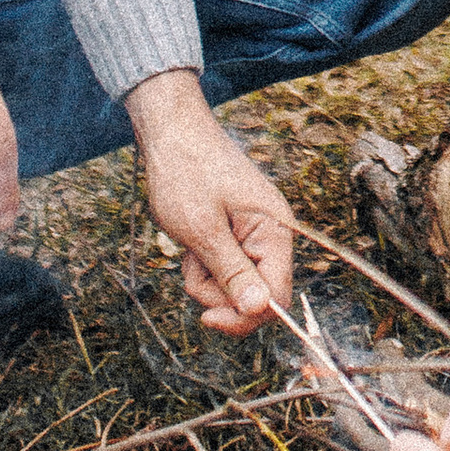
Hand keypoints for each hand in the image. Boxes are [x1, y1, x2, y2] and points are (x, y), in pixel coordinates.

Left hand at [125, 72, 296, 333]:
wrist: (172, 132)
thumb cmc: (186, 173)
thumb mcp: (203, 229)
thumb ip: (233, 272)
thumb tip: (260, 310)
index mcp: (275, 231)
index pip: (277, 297)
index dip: (245, 317)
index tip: (206, 318)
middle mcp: (272, 234)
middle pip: (255, 295)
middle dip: (217, 293)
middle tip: (191, 266)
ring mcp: (255, 234)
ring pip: (234, 285)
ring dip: (205, 278)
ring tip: (188, 247)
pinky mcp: (237, 233)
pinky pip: (224, 268)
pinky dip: (203, 264)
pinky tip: (190, 242)